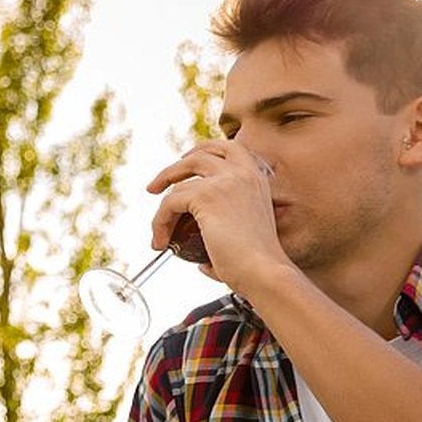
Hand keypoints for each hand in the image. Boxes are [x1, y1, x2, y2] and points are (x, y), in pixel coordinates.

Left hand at [145, 140, 280, 290]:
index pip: (229, 149)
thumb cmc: (257, 267)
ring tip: (158, 230)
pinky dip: (159, 221)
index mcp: (256, 178)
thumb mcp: (245, 238)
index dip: (203, 151)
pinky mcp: (205, 196)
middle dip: (174, 167)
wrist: (264, 273)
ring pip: (179, 181)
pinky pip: (170, 203)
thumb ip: (226, 237)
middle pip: (200, 155)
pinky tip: (161, 241)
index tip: (185, 161)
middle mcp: (243, 173)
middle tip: (156, 185)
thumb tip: (204, 262)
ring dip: (162, 205)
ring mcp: (224, 181)